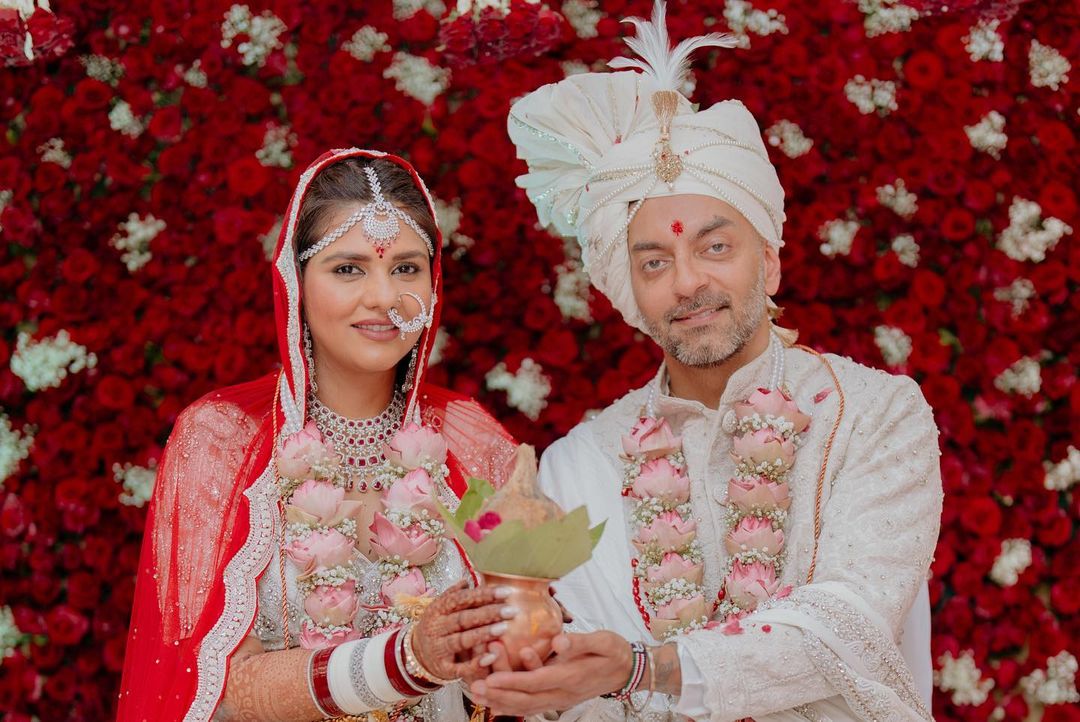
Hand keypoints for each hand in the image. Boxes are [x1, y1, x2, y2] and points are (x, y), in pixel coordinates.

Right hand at [412, 581, 514, 682]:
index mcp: (437, 610)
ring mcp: (438, 649)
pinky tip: (492, 656)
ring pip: (462, 640)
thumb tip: (476, 577)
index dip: (484, 595)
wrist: (416, 655)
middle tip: (511, 611)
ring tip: (504, 628)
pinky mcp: (443, 669)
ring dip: (483, 634)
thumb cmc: (437, 626)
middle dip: (488, 613)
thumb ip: (458, 594)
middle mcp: (436, 628)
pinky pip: (461, 668)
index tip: (506, 592)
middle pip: (464, 619)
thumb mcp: (441, 608)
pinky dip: (476, 663)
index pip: (462, 599)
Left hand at [469, 631, 632, 715]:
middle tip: (475, 687)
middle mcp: (563, 693)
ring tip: (478, 694)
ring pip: (526, 706)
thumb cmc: (614, 652)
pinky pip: (531, 708)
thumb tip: (558, 641)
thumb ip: (580, 641)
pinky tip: (495, 704)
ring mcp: (560, 700)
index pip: (537, 681)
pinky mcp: (557, 700)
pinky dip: (512, 707)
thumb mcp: (603, 640)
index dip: (513, 681)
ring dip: (501, 702)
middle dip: (499, 694)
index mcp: (572, 677)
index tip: (492, 678)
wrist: (627, 671)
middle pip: (526, 699)